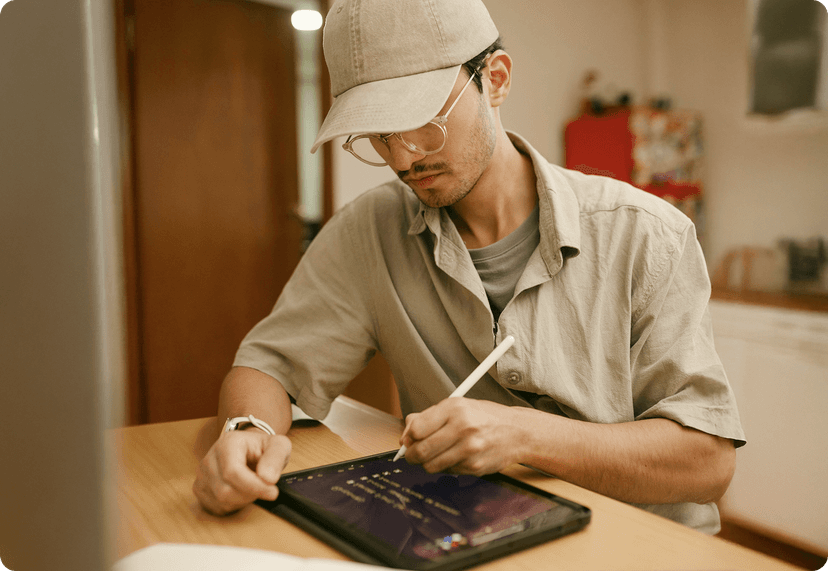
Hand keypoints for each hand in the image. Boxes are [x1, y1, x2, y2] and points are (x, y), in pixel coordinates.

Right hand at [193, 429, 291, 514]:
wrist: (248, 450)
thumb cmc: (262, 447)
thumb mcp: (278, 445)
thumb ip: (275, 457)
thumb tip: (267, 478)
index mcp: (227, 444)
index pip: (233, 472)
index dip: (254, 486)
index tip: (272, 491)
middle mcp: (209, 459)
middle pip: (226, 490)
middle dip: (250, 494)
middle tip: (265, 488)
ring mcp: (202, 475)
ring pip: (221, 501)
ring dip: (243, 501)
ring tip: (253, 486)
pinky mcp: (200, 489)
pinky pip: (216, 508)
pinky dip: (233, 505)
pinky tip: (241, 493)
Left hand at [400, 399, 523, 475]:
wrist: (517, 432)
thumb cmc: (485, 417)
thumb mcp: (458, 406)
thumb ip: (429, 417)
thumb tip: (406, 433)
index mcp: (454, 408)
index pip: (417, 429)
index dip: (408, 437)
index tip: (408, 440)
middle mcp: (462, 428)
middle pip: (421, 451)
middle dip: (412, 455)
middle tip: (413, 454)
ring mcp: (469, 449)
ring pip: (431, 466)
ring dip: (428, 463)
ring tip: (436, 454)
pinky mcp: (474, 467)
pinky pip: (447, 472)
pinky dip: (446, 467)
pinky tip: (455, 457)